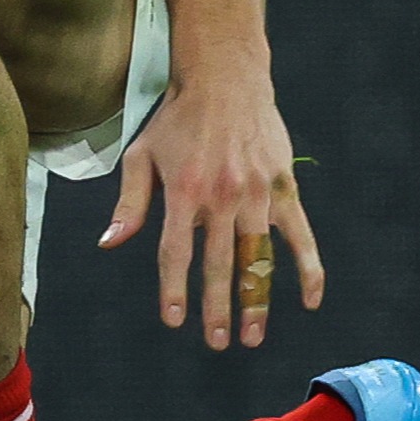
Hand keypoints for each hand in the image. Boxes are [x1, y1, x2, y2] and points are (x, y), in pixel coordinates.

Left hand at [102, 54, 321, 351]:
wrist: (224, 77)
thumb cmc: (177, 119)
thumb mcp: (142, 155)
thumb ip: (130, 202)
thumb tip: (110, 242)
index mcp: (184, 192)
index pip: (176, 254)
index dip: (174, 290)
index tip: (174, 320)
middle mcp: (221, 197)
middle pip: (218, 265)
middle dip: (216, 309)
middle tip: (217, 342)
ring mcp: (256, 194)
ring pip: (258, 258)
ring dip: (256, 301)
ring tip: (251, 336)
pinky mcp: (283, 187)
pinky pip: (300, 236)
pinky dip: (309, 269)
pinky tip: (310, 300)